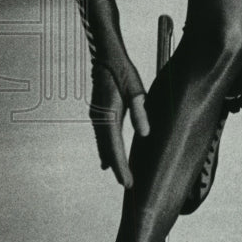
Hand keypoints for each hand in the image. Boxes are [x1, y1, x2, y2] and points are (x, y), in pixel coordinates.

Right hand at [89, 60, 149, 187]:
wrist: (106, 57)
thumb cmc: (122, 71)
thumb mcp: (136, 90)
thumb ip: (140, 111)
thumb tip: (145, 133)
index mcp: (109, 115)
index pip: (114, 148)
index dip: (121, 167)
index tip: (127, 182)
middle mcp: (100, 119)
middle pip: (107, 150)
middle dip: (116, 168)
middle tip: (126, 184)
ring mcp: (96, 116)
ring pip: (102, 144)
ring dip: (110, 159)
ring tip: (118, 174)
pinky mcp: (98, 113)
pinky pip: (101, 136)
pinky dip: (105, 148)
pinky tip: (107, 155)